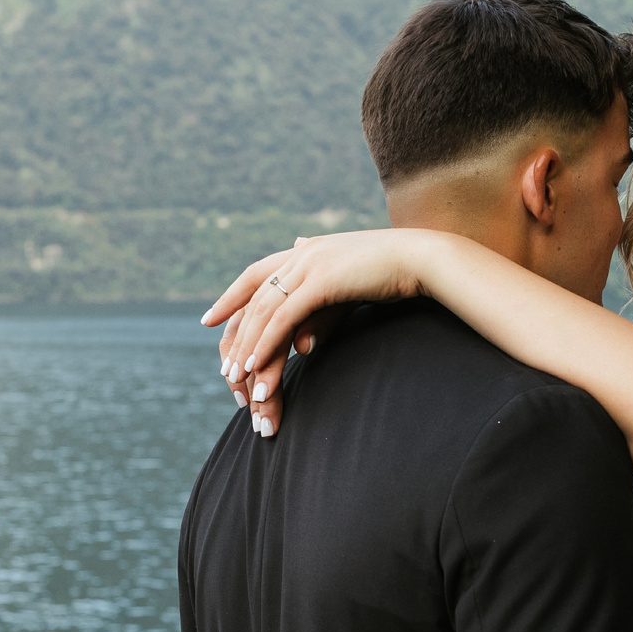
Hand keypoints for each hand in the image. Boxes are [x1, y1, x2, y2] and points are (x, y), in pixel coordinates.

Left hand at [203, 230, 440, 434]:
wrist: (423, 259)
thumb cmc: (393, 274)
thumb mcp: (350, 286)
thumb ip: (322, 306)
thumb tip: (305, 341)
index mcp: (305, 251)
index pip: (256, 274)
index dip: (230, 297)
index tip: (209, 319)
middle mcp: (301, 254)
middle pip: (254, 299)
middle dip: (237, 337)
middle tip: (227, 372)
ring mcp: (310, 264)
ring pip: (265, 311)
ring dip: (249, 348)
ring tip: (239, 381)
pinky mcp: (323, 281)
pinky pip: (285, 318)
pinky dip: (268, 343)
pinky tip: (258, 366)